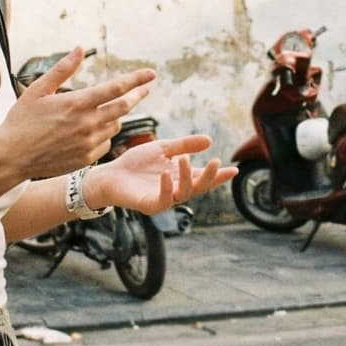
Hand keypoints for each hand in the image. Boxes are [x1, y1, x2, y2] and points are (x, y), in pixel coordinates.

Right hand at [0, 48, 155, 181]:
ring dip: (117, 115)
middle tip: (144, 89)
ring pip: (115, 125)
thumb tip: (80, 49)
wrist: (11, 157)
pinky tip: (93, 130)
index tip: (151, 74)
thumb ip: (62, 69)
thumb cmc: (22, 120)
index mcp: (77, 103)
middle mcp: (87, 124)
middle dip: (137, 96)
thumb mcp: (38, 90)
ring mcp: (88, 143)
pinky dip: (104, 133)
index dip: (136, 80)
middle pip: (124, 107)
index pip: (115, 88)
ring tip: (109, 109)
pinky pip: (106, 143)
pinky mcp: (86, 158)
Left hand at [83, 135, 232, 213]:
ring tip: (184, 160)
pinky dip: (167, 188)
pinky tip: (166, 175)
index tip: (234, 170)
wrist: (110, 174)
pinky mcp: (150, 205)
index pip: (204, 177)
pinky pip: (164, 200)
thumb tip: (209, 140)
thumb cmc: (135, 163)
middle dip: (210, 177)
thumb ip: (184, 145)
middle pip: (199, 187)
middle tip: (216, 162)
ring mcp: (164, 199)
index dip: (219, 175)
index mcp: (180, 177)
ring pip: (185, 193)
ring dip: (188, 177)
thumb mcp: (163, 148)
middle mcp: (176, 190)